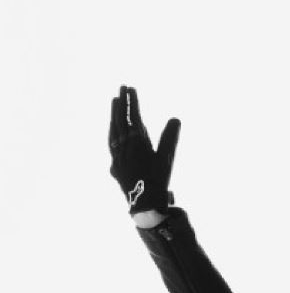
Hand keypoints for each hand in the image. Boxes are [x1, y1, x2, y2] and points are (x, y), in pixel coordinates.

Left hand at [108, 85, 180, 214]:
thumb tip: (175, 119)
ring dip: (114, 116)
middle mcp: (124, 147)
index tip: (130, 88)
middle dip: (121, 103)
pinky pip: (111, 144)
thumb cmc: (159, 180)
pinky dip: (112, 133)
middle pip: (120, 121)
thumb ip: (170, 137)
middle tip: (122, 88)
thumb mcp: (167, 158)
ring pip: (113, 131)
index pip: (132, 117)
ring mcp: (117, 156)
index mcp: (137, 142)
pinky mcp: (115, 165)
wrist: (144, 204)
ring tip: (114, 102)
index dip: (131, 102)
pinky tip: (113, 132)